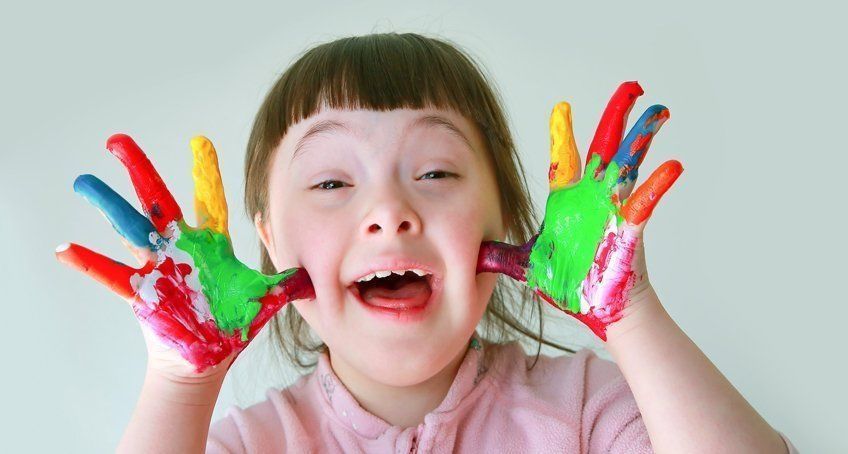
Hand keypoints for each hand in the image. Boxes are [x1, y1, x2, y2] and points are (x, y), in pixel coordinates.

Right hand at [56, 134, 313, 374]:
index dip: (204, 172)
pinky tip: (66, 249)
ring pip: (129, 228)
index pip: (209, 200)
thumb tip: (313, 276)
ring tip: (84, 182)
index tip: (199, 140)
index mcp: (210, 244)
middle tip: (118, 140)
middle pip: (157, 200)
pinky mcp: (143, 291)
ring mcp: (157, 266)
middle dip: (139, 169)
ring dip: (108, 205)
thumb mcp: (264, 299)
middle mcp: (180, 247)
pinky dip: (90, 263)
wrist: (208, 356)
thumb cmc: (233, 323)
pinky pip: (112, 275)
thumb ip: (285, 284)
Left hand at [477, 82, 681, 339]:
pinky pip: (645, 201)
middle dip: (616, 116)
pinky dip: (658, 184)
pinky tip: (672, 165)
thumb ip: (500, 255)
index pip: (565, 159)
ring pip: (630, 163)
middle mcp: (593, 198)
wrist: (599, 311)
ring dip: (642, 137)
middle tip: (630, 87)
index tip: (562, 106)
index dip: (563, 133)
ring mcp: (614, 209)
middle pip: (605, 147)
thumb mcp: (526, 265)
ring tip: (658, 110)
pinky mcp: (630, 227)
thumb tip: (471, 253)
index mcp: (568, 202)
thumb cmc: (570, 287)